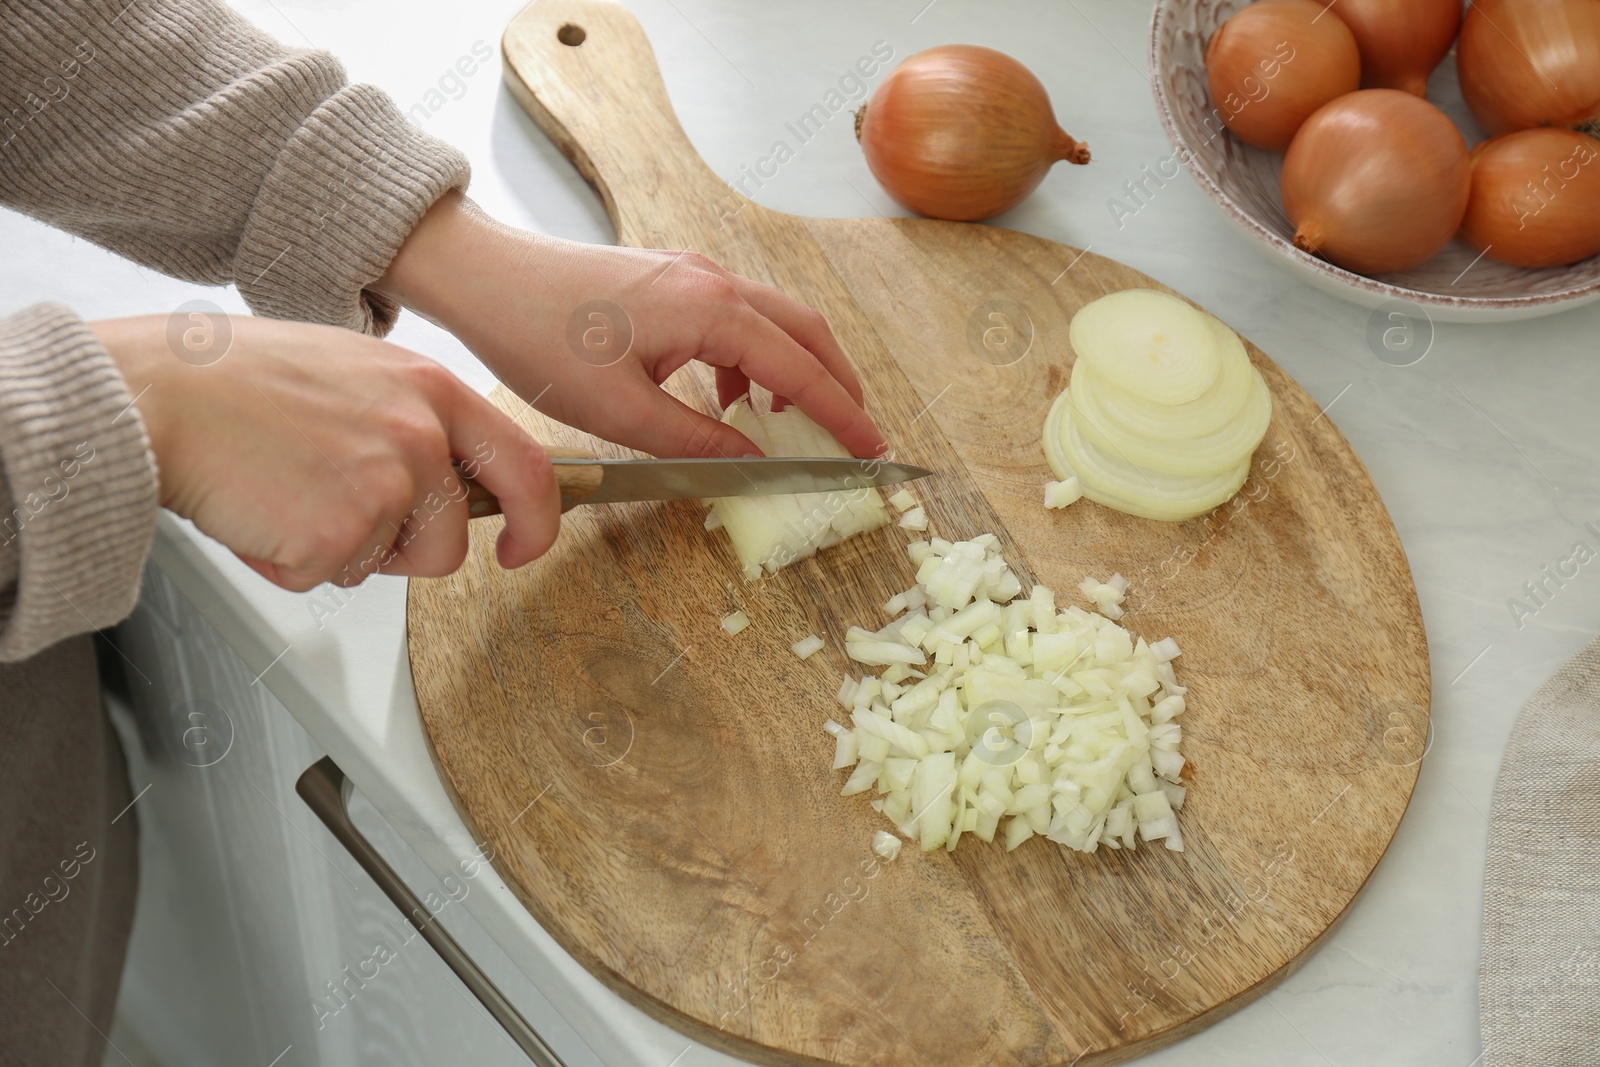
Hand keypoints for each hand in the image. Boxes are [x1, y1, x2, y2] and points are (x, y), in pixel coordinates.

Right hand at [95, 315, 560, 590]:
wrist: (157, 397)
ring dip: (344, 551)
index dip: (535, 518)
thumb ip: (407, 416)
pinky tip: (260, 510)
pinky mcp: (341, 532)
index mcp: (428, 387)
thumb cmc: (232, 381)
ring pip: (390, 562)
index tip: (521, 544)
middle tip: (370, 544)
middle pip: (453, 538)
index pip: (525, 462)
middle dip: (414, 554)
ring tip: (289, 498)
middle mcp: (419, 434)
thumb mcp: (350, 370)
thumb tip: (441, 467)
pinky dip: (291, 561)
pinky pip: (330, 576)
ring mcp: (385, 484)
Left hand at [374, 193, 888, 460]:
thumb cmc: (539, 340)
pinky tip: (730, 398)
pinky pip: (736, 317)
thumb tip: (753, 463)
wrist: (485, 279)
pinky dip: (752, 358)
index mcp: (710, 310)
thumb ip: (697, 441)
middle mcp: (713, 280)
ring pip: (773, 320)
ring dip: (794, 370)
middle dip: (836, 384)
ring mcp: (693, 273)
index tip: (872, 450)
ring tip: (792, 424)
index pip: (799, 367)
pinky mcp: (670, 278)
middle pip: (804, 331)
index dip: (840, 414)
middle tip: (854, 434)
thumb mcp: (621, 413)